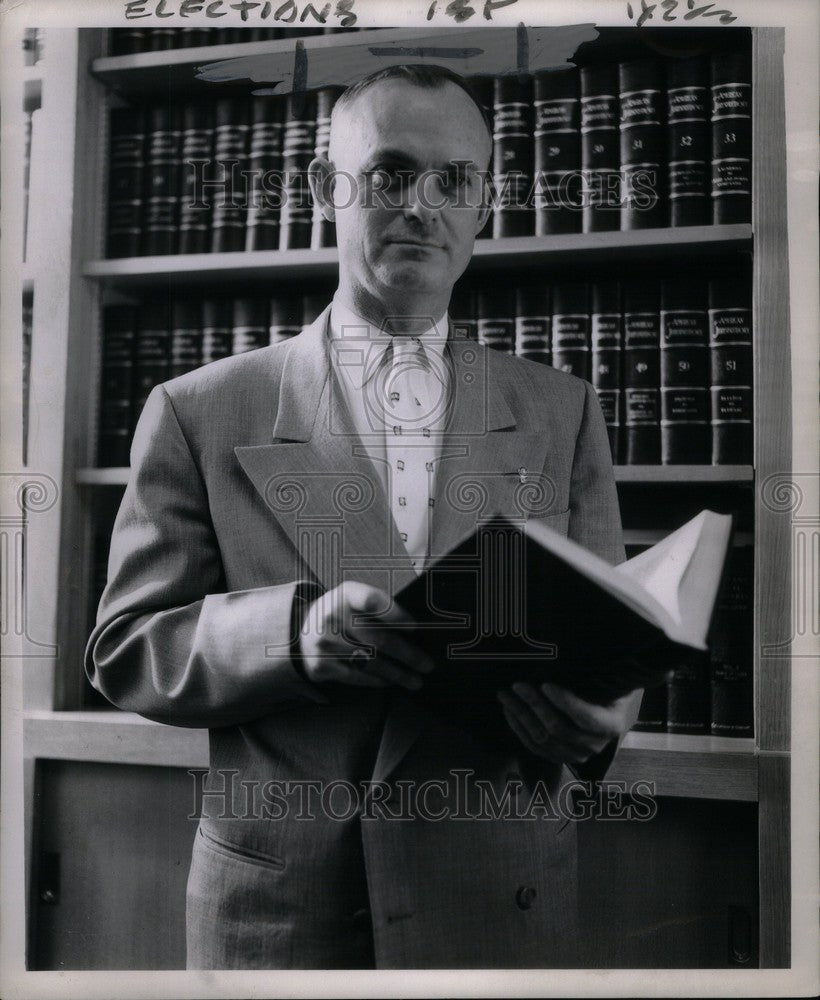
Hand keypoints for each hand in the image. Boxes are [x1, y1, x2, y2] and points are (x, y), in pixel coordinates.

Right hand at [299, 582, 433, 690]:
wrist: (301, 630)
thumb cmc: (340, 613)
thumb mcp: (353, 598)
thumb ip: (378, 608)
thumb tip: (414, 632)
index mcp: (345, 594)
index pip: (371, 600)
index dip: (394, 614)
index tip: (415, 627)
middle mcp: (332, 617)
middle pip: (378, 639)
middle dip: (408, 655)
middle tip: (426, 665)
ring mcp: (325, 643)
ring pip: (371, 662)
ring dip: (398, 674)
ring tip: (415, 680)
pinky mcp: (321, 666)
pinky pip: (357, 676)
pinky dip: (378, 680)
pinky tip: (391, 681)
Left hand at [497, 681, 643, 764]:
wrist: (605, 709)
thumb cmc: (607, 687)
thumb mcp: (613, 678)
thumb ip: (612, 671)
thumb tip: (630, 651)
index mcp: (611, 724)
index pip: (586, 717)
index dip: (565, 702)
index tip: (546, 684)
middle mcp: (594, 745)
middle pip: (559, 729)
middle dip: (535, 705)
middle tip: (518, 684)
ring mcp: (575, 754)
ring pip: (543, 739)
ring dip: (521, 716)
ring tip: (506, 694)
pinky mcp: (558, 757)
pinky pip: (534, 747)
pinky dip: (518, 728)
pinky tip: (508, 710)